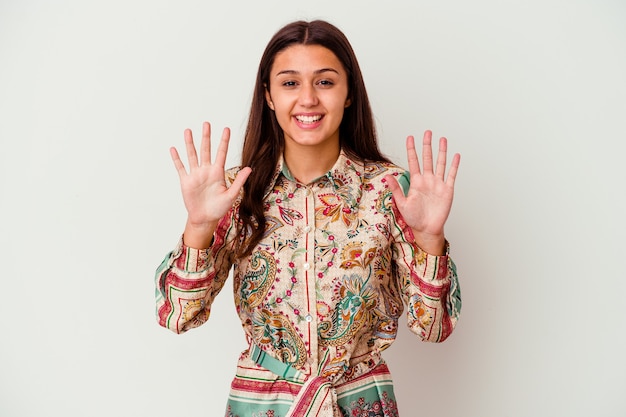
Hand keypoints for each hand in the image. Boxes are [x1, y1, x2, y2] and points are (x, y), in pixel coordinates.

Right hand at [170, 122, 250, 246]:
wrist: (205, 218)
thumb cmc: (219, 208)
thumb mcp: (231, 195)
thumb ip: (239, 181)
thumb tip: (249, 168)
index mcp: (218, 172)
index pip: (221, 153)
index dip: (224, 141)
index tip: (226, 128)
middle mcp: (206, 171)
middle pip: (206, 150)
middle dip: (206, 137)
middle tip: (206, 123)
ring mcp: (196, 175)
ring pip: (192, 155)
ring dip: (190, 143)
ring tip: (188, 131)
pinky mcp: (186, 181)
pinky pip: (180, 168)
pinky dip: (177, 159)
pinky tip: (174, 149)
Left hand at [385, 130, 459, 254]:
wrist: (426, 229)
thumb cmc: (413, 218)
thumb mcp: (402, 204)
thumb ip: (396, 190)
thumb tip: (387, 177)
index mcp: (415, 182)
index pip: (413, 161)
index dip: (411, 149)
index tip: (410, 137)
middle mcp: (427, 180)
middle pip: (427, 158)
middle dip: (427, 145)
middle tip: (427, 132)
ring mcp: (438, 184)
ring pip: (440, 163)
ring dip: (441, 151)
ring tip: (442, 139)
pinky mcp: (447, 190)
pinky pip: (451, 175)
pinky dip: (454, 165)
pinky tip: (456, 155)